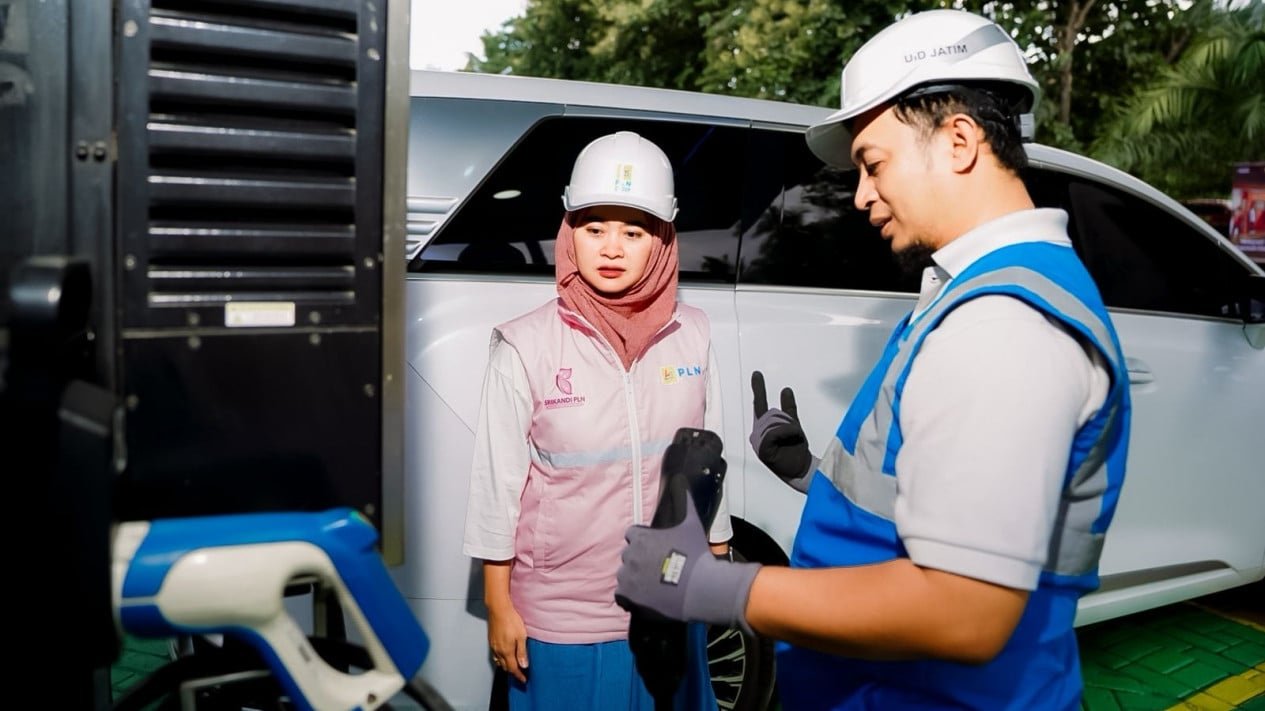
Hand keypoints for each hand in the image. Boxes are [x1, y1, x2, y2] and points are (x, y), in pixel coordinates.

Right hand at [487, 599, 528, 682]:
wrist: (498, 609)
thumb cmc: (511, 620)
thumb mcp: (521, 636)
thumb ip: (522, 652)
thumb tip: (523, 665)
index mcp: (506, 651)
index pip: (513, 668)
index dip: (518, 675)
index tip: (523, 680)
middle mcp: (498, 651)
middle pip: (505, 666)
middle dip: (512, 671)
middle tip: (520, 673)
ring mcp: (493, 646)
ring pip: (499, 661)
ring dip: (506, 665)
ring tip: (513, 666)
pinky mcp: (491, 640)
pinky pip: (495, 655)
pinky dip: (500, 659)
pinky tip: (504, 655)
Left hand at [616, 491, 760, 635]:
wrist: (700, 587)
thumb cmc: (696, 555)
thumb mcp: (691, 523)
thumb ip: (683, 500)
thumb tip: (681, 480)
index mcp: (640, 537)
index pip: (631, 535)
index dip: (642, 542)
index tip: (654, 549)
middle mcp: (630, 556)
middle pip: (628, 556)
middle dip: (639, 560)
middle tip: (656, 568)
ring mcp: (628, 577)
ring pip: (625, 575)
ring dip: (634, 579)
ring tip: (653, 585)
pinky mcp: (629, 597)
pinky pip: (621, 595)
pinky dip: (629, 597)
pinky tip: (644, 597)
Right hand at [749, 371, 815, 492]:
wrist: (800, 472)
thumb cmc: (796, 452)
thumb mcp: (793, 427)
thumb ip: (788, 410)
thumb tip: (785, 390)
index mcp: (763, 428)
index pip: (760, 404)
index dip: (759, 388)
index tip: (757, 374)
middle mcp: (758, 433)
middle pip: (772, 414)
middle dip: (786, 423)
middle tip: (793, 438)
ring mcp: (759, 442)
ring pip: (776, 423)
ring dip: (789, 430)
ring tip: (792, 443)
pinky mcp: (763, 449)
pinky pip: (775, 432)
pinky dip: (786, 435)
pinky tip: (788, 439)